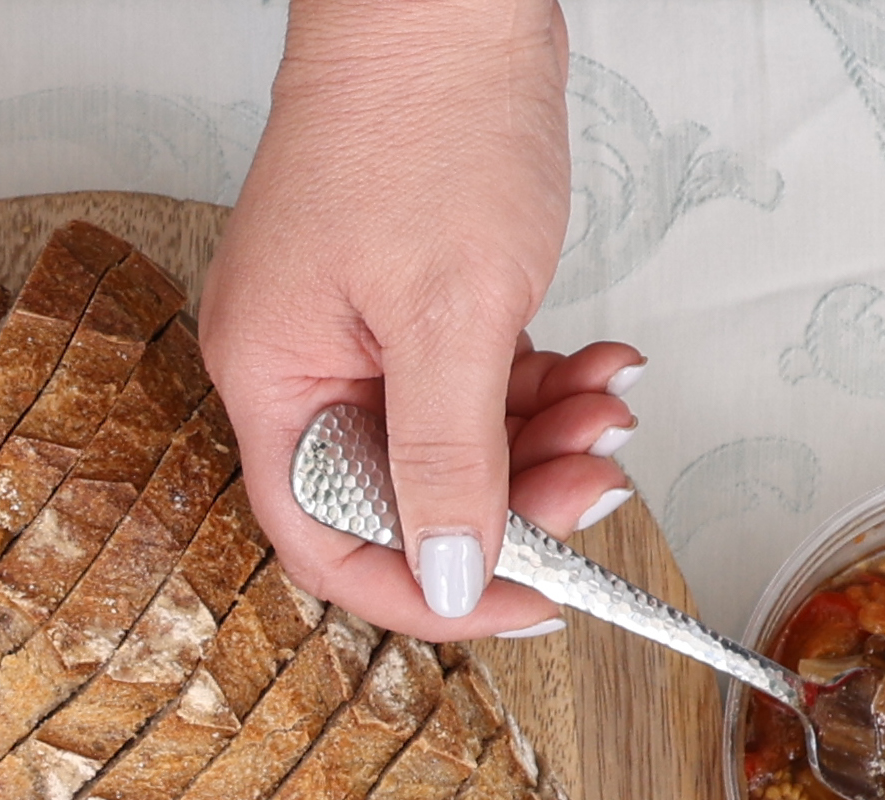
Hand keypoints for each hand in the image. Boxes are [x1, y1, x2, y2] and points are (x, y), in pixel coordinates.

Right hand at [206, 0, 640, 639]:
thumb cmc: (426, 114)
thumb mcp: (451, 313)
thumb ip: (448, 460)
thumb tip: (452, 576)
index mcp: (274, 377)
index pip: (331, 539)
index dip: (428, 588)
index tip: (524, 599)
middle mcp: (301, 362)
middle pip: (403, 495)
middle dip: (513, 501)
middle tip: (598, 483)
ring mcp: (354, 329)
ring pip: (453, 441)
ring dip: (543, 442)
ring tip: (610, 409)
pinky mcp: (408, 297)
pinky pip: (474, 382)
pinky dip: (541, 386)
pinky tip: (601, 365)